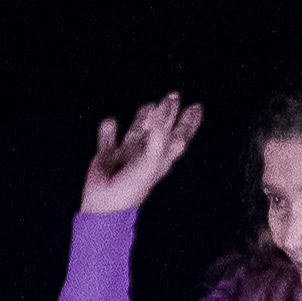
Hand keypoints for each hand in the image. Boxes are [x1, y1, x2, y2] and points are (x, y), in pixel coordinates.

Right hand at [80, 94, 200, 214]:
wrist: (105, 203)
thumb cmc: (132, 186)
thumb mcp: (151, 159)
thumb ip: (157, 134)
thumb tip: (160, 109)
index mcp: (161, 157)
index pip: (180, 136)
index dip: (189, 122)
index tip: (196, 107)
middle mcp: (146, 153)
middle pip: (161, 129)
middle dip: (168, 113)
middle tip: (173, 96)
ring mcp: (126, 154)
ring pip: (137, 131)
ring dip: (142, 118)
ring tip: (149, 105)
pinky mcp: (106, 156)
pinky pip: (108, 138)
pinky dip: (108, 130)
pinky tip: (110, 123)